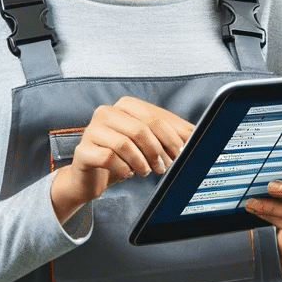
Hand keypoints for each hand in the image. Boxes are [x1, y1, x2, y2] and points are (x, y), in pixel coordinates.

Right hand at [50, 97, 193, 223]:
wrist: (91, 177)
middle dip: (158, 150)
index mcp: (125, 105)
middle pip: (141, 128)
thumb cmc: (123, 157)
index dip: (172, 136)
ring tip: (147, 171)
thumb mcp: (148, 144)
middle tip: (166, 166)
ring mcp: (92, 130)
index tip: (183, 152)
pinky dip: (123, 169)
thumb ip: (169, 135)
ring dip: (142, 162)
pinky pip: (108, 158)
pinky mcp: (83, 151)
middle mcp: (106, 112)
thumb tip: (198, 134)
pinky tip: (127, 173)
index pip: (155, 116)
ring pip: (124, 143)